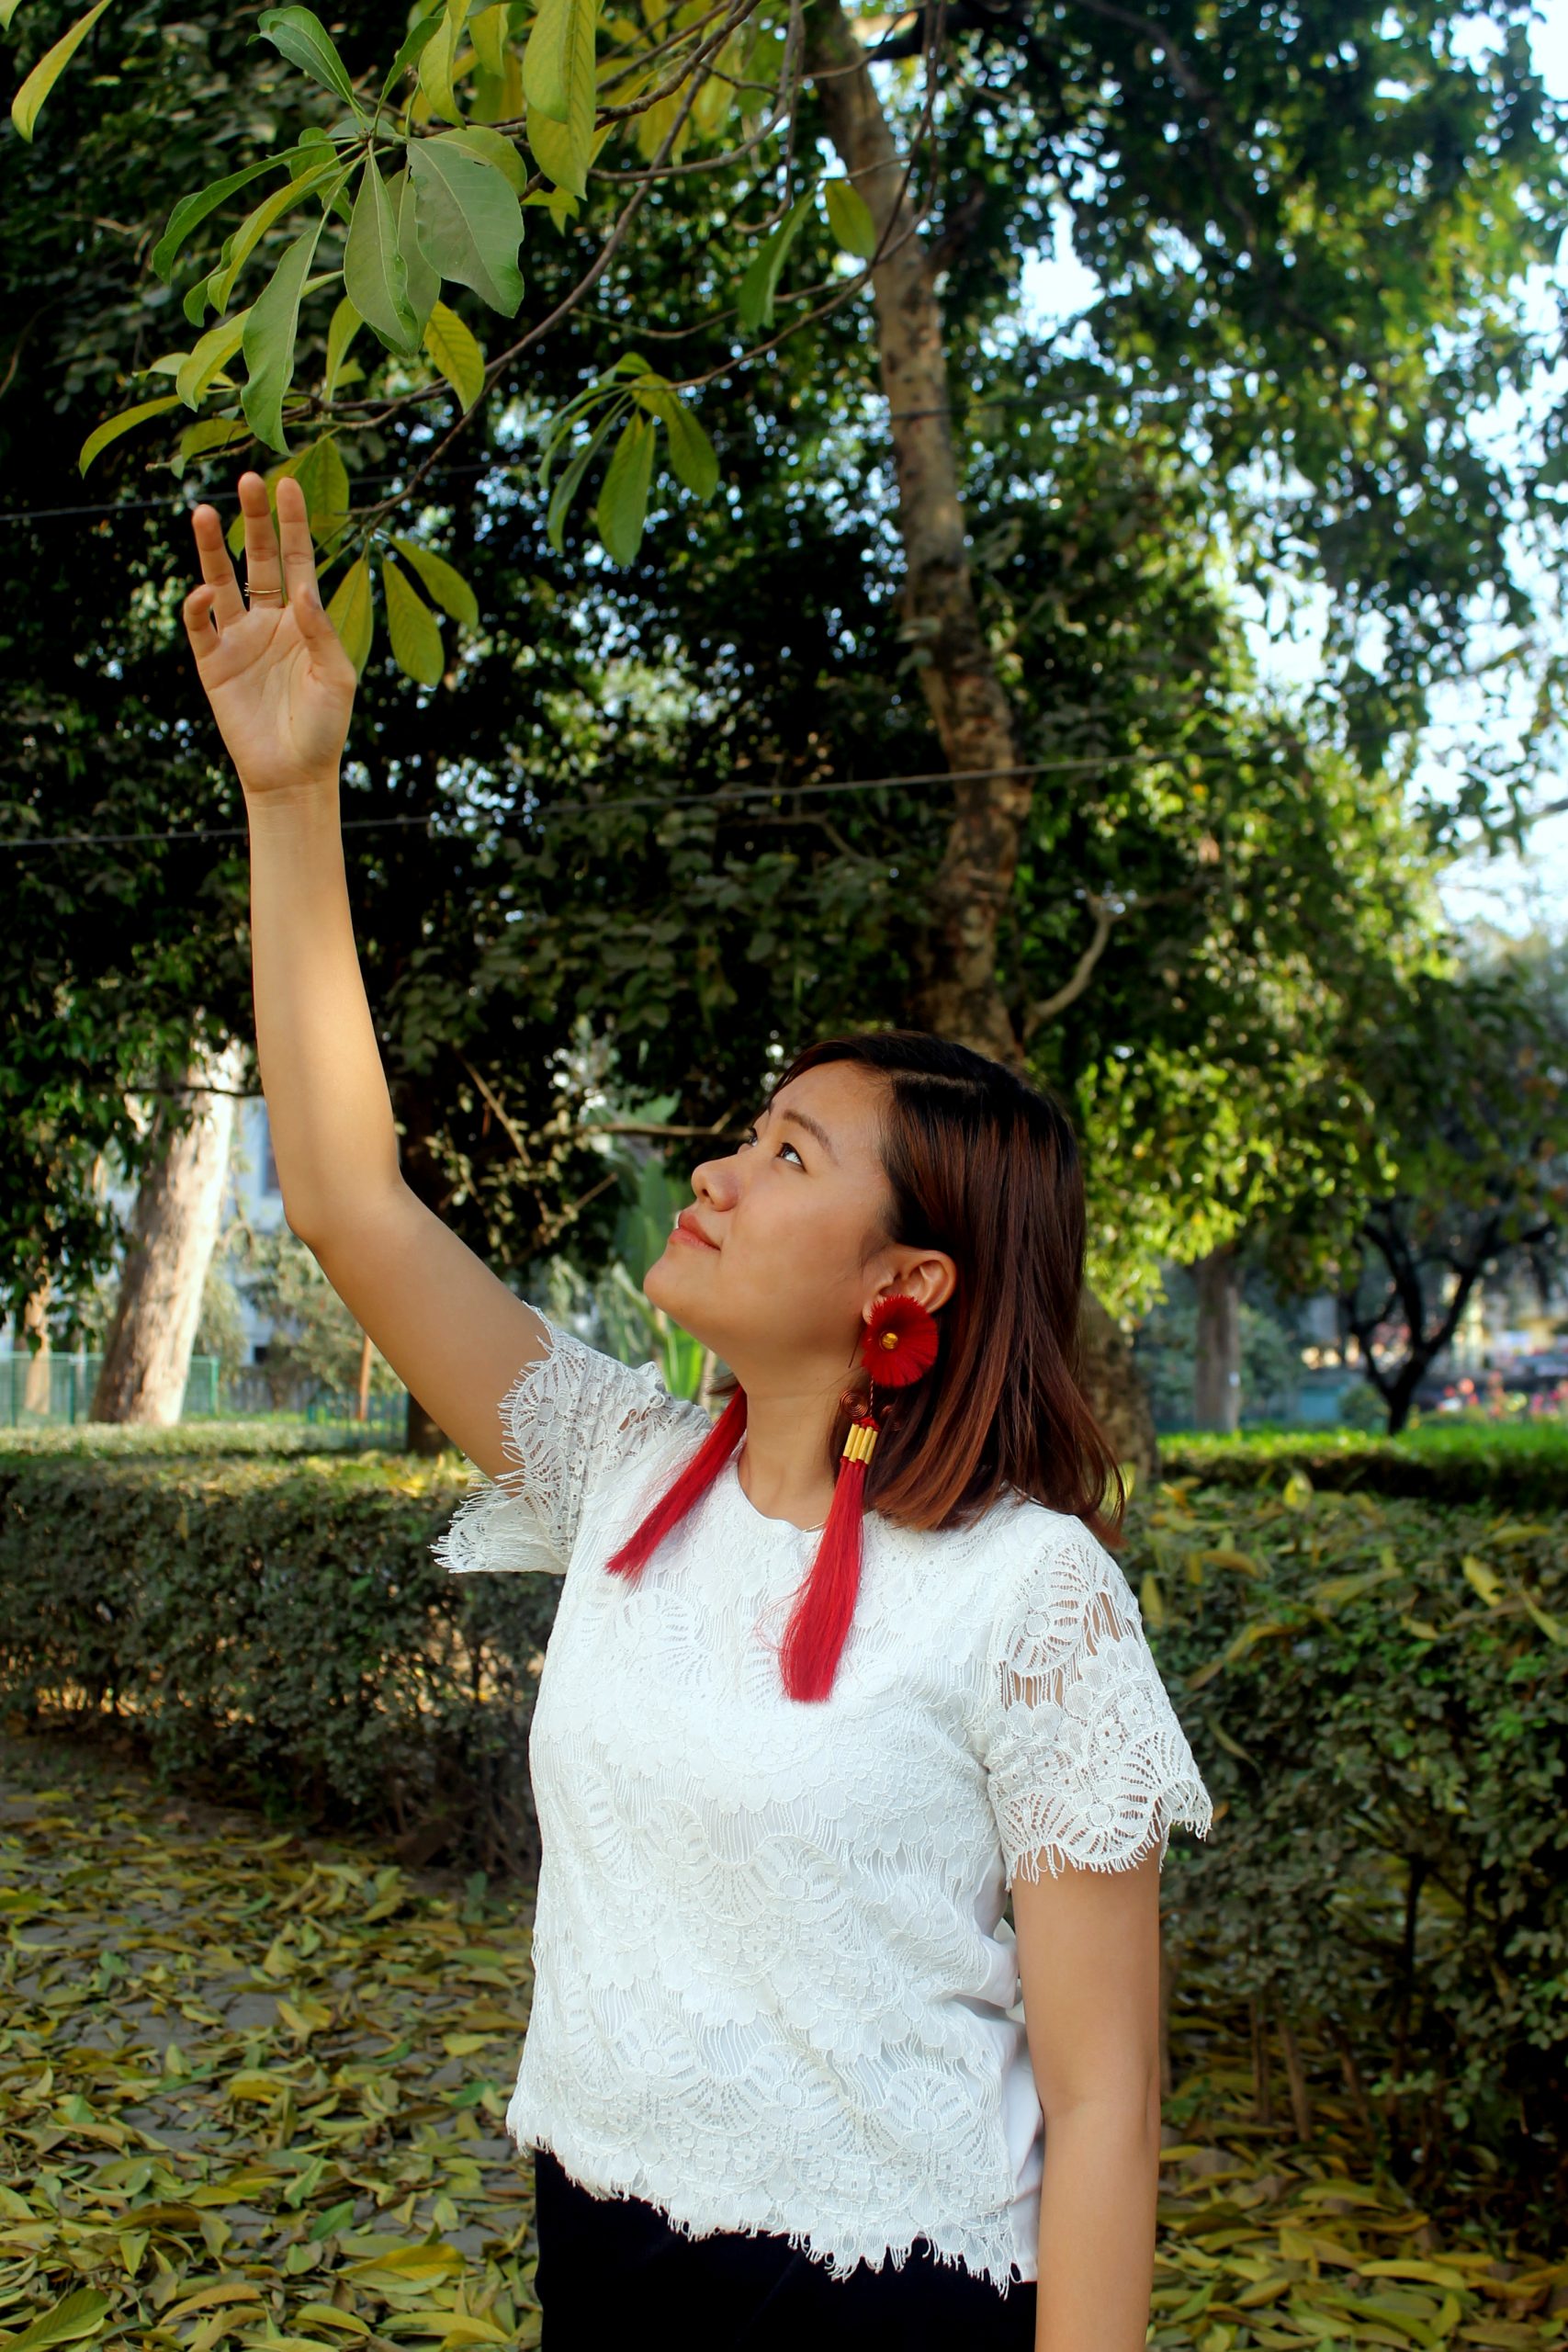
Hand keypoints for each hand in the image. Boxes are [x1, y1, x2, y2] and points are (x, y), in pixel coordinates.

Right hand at [182, 471, 357, 800]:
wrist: (293, 774)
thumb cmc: (324, 727)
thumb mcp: (336, 677)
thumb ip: (320, 631)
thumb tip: (302, 589)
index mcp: (304, 619)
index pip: (297, 559)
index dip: (293, 523)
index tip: (289, 483)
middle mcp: (270, 620)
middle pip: (257, 558)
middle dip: (253, 519)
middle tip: (248, 479)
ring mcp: (239, 638)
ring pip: (221, 580)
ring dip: (210, 547)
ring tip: (201, 510)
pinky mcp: (213, 662)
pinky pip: (200, 624)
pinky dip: (198, 605)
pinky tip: (204, 591)